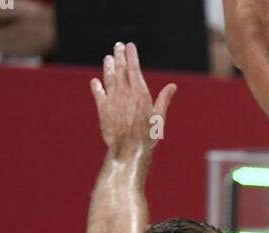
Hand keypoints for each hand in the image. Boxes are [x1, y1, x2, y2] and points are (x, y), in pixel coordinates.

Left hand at [90, 41, 175, 160]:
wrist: (129, 150)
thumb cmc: (147, 137)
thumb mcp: (159, 118)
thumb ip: (163, 100)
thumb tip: (172, 86)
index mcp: (140, 94)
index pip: (134, 68)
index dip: (131, 55)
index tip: (130, 46)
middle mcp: (125, 93)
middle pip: (120, 69)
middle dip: (119, 55)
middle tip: (118, 46)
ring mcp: (112, 100)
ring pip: (109, 77)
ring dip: (108, 66)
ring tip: (108, 59)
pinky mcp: (103, 109)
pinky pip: (98, 93)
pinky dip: (97, 86)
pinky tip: (96, 82)